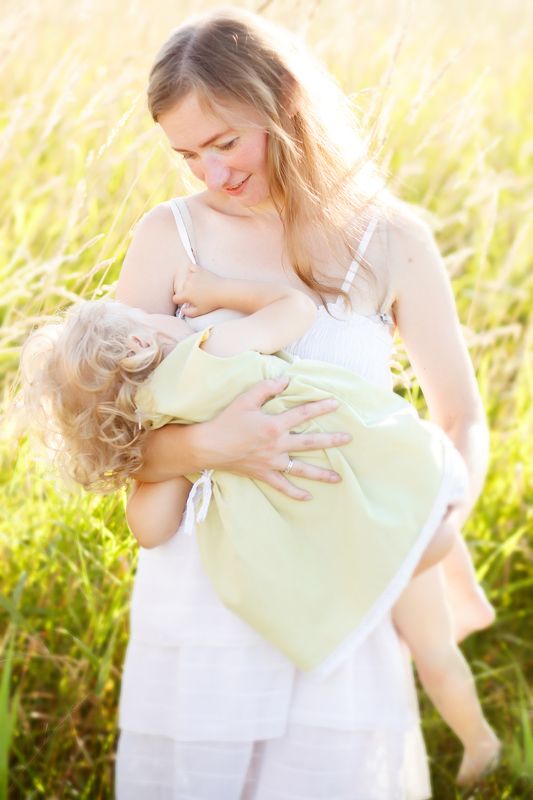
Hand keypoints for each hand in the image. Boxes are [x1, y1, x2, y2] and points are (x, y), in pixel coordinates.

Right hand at [173, 263, 225, 316]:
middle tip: (197, 295)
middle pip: (182, 288)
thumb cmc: (212, 303)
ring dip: (191, 282)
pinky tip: (195, 274)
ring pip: (187, 279)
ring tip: (200, 286)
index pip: (176, 298)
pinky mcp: (199, 270)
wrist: (223, 292)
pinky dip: (192, 270)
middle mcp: (187, 284)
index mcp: (186, 295)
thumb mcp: (199, 312)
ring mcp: (193, 276)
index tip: (184, 302)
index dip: (179, 301)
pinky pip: (191, 267)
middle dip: (187, 292)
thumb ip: (188, 313)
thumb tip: (183, 311)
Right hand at [195, 376, 350, 500]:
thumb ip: (267, 388)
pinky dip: (295, 493)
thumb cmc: (226, 421)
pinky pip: (282, 486)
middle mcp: (277, 445)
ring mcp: (272, 462)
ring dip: (321, 473)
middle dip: (331, 441)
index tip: (336, 404)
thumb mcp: (245, 399)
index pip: (303, 414)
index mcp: (274, 425)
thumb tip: (287, 379)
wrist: (208, 446)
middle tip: (348, 439)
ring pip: (301, 469)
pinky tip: (309, 497)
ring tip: (339, 478)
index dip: (320, 407)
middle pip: (310, 443)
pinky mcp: (264, 474)